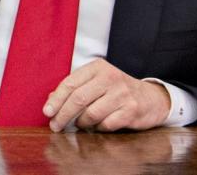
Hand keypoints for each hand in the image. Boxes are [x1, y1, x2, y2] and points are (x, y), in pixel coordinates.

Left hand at [43, 58, 170, 131]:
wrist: (150, 98)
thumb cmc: (115, 91)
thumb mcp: (95, 83)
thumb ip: (74, 89)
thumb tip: (50, 101)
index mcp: (97, 68)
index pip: (70, 83)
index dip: (56, 100)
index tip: (47, 112)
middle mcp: (110, 77)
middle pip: (78, 98)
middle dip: (63, 115)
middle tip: (55, 126)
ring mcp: (122, 94)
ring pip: (91, 114)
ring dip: (81, 123)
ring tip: (80, 124)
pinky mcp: (131, 110)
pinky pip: (106, 124)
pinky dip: (98, 128)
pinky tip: (98, 126)